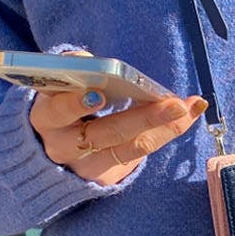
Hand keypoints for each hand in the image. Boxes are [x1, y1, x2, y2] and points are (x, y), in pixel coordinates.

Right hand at [28, 51, 207, 186]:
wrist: (54, 147)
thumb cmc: (62, 103)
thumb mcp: (59, 85)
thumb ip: (72, 69)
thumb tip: (89, 61)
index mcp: (46, 118)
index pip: (57, 112)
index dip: (76, 104)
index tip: (98, 95)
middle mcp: (63, 146)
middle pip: (107, 133)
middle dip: (143, 117)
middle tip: (174, 103)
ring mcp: (86, 165)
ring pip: (131, 147)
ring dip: (165, 127)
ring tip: (188, 107)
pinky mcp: (106, 175)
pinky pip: (141, 153)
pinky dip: (167, 132)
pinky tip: (188, 114)